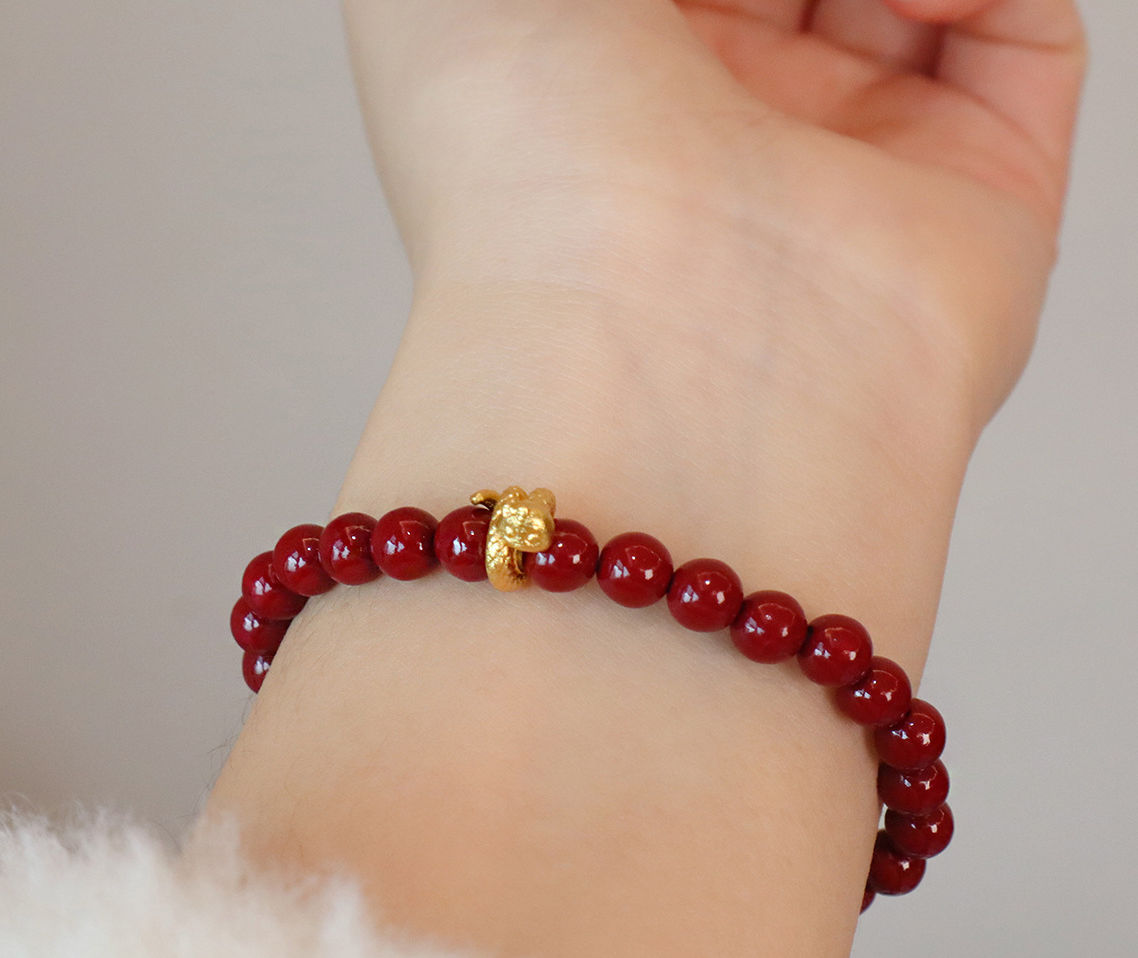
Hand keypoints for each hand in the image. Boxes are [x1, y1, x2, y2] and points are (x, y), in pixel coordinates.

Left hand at [342, 0, 1084, 434]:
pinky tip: (919, 2)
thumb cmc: (516, 169)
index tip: (660, 2)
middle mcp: (723, 134)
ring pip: (905, 0)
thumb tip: (720, 13)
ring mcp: (849, 168)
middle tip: (742, 1)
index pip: (666, 6)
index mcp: (600, 85)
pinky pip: (1016, 34)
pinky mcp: (969, 200)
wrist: (647, 347)